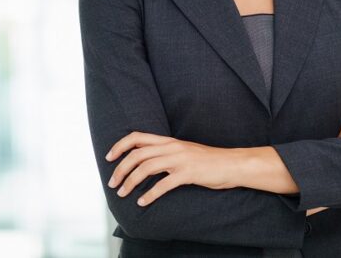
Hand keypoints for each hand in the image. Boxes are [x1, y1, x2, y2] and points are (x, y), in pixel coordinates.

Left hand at [105, 132, 232, 205]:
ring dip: (131, 182)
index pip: (137, 137)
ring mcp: (180, 159)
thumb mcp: (183, 151)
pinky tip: (142, 202)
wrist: (232, 164)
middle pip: (137, 154)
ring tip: (123, 193)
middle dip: (121, 169)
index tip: (109, 158)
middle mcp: (171, 147)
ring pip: (146, 168)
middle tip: (113, 184)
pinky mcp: (188, 173)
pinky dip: (150, 194)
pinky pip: (164, 184)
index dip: (120, 146)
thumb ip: (166, 153)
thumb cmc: (207, 161)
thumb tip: (146, 163)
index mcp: (168, 141)